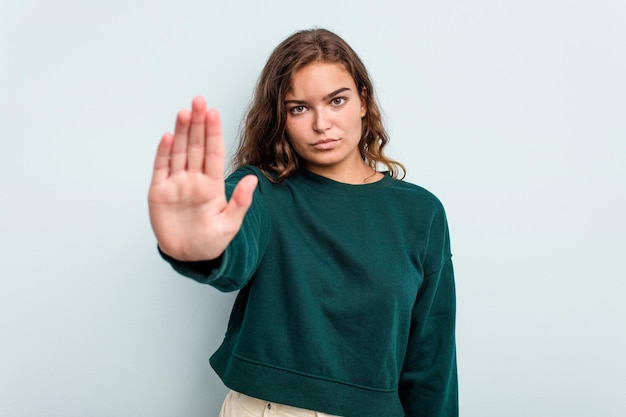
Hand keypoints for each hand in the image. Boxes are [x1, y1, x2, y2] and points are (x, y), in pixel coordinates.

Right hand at [148, 97, 257, 260]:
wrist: (188, 256)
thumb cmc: (211, 241)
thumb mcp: (230, 224)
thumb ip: (240, 202)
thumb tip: (254, 180)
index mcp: (212, 184)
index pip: (214, 152)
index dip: (214, 132)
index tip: (214, 113)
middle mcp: (194, 179)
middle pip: (196, 146)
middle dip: (198, 123)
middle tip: (199, 101)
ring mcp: (176, 184)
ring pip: (179, 152)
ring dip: (181, 132)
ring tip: (184, 113)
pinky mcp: (159, 192)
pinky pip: (161, 169)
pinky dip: (163, 153)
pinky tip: (168, 137)